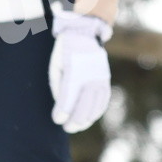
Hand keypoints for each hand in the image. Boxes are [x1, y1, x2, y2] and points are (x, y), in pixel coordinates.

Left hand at [49, 11, 111, 133]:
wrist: (84, 33)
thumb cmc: (64, 51)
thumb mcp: (56, 66)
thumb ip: (58, 86)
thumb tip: (62, 106)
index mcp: (75, 67)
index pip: (69, 93)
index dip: (63, 109)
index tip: (57, 120)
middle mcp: (91, 72)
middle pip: (86, 101)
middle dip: (76, 118)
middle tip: (67, 128)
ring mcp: (101, 76)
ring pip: (97, 102)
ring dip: (87, 117)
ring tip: (77, 126)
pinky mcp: (105, 78)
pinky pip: (104, 98)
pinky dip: (97, 110)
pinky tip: (90, 118)